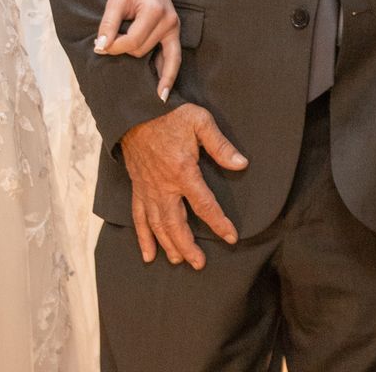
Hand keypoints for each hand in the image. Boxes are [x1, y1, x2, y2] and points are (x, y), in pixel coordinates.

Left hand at [95, 0, 181, 100]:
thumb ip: (108, 24)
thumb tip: (101, 47)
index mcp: (155, 12)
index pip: (132, 42)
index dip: (114, 46)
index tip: (100, 44)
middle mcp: (169, 22)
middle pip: (141, 50)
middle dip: (124, 50)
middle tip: (110, 41)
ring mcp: (175, 27)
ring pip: (153, 57)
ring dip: (139, 58)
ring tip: (135, 73)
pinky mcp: (175, 31)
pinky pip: (174, 58)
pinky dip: (168, 74)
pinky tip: (161, 91)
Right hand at [119, 104, 246, 268]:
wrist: (134, 110)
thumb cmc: (168, 114)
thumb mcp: (199, 121)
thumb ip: (220, 144)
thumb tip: (242, 163)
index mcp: (182, 172)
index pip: (204, 205)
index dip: (219, 223)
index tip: (231, 237)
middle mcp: (164, 186)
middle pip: (176, 224)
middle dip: (188, 246)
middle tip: (199, 263)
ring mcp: (148, 189)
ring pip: (157, 225)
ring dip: (169, 245)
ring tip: (179, 261)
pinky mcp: (137, 187)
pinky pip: (138, 216)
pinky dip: (143, 237)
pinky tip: (148, 254)